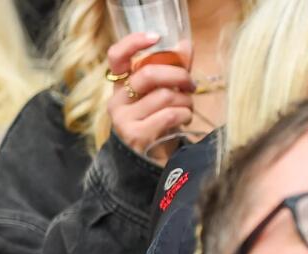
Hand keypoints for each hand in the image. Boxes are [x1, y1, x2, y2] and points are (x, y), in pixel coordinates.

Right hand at [106, 32, 195, 164]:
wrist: (146, 161)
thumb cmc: (156, 122)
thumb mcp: (161, 93)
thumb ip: (172, 69)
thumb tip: (185, 44)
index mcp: (120, 86)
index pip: (116, 56)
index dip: (134, 42)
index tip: (156, 37)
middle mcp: (116, 101)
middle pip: (148, 73)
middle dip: (179, 76)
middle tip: (191, 85)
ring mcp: (123, 119)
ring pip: (165, 95)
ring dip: (186, 101)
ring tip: (187, 108)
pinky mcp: (136, 135)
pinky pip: (170, 114)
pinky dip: (185, 115)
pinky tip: (183, 120)